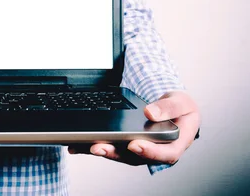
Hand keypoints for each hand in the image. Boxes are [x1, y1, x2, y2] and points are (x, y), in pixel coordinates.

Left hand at [68, 91, 199, 165]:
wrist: (174, 109)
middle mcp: (156, 151)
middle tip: (99, 147)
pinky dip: (94, 147)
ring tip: (87, 146)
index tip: (134, 144)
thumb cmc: (180, 109)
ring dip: (104, 151)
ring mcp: (141, 150)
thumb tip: (150, 114)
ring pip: (121, 154)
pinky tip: (79, 145)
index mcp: (175, 144)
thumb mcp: (181, 102)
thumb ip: (168, 108)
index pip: (165, 153)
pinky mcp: (127, 146)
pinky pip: (112, 147)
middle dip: (116, 153)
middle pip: (136, 157)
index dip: (149, 152)